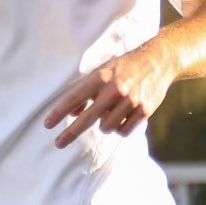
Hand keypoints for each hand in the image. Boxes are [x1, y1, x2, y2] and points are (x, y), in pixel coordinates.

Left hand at [43, 41, 177, 149]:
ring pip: (106, 128)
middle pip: (87, 119)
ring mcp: (130, 101)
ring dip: (104, 125)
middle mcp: (114, 89)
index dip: (59, 113)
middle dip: (70, 133)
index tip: (47, 125)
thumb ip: (87, 91)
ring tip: (110, 112)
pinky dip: (120, 128)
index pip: (74, 98)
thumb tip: (74, 113)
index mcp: (101, 77)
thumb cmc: (124, 67)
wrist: (158, 61)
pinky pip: (124, 131)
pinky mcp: (144, 111)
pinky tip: (124, 116)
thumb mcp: (102, 72)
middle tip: (58, 143)